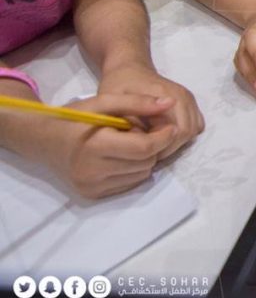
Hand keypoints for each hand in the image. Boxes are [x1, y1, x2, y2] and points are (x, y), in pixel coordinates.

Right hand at [43, 93, 180, 198]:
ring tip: (128, 144)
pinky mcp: (92, 195)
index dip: (163, 137)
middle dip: (153, 146)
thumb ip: (138, 102)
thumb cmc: (75, 117)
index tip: (170, 126)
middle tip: (143, 133)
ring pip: (141, 175)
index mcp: (95, 147)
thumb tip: (170, 104)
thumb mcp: (104, 102)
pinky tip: (120, 157)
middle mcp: (92, 172)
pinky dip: (133, 170)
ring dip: (144, 159)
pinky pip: (129, 184)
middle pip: (145, 162)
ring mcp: (91, 186)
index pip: (144, 148)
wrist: (43, 139)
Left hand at [98, 65, 203, 159]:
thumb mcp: (114, 103)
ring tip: (156, 141)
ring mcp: (189, 98)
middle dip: (170, 146)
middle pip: (188, 132)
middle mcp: (183, 96)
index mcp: (166, 95)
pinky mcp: (190, 102)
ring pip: (194, 130)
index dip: (162, 147)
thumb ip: (130, 124)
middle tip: (149, 150)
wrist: (129, 68)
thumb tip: (144, 142)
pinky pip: (196, 125)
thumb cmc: (119, 85)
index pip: (178, 132)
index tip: (144, 152)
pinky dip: (183, 134)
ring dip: (177, 141)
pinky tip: (165, 133)